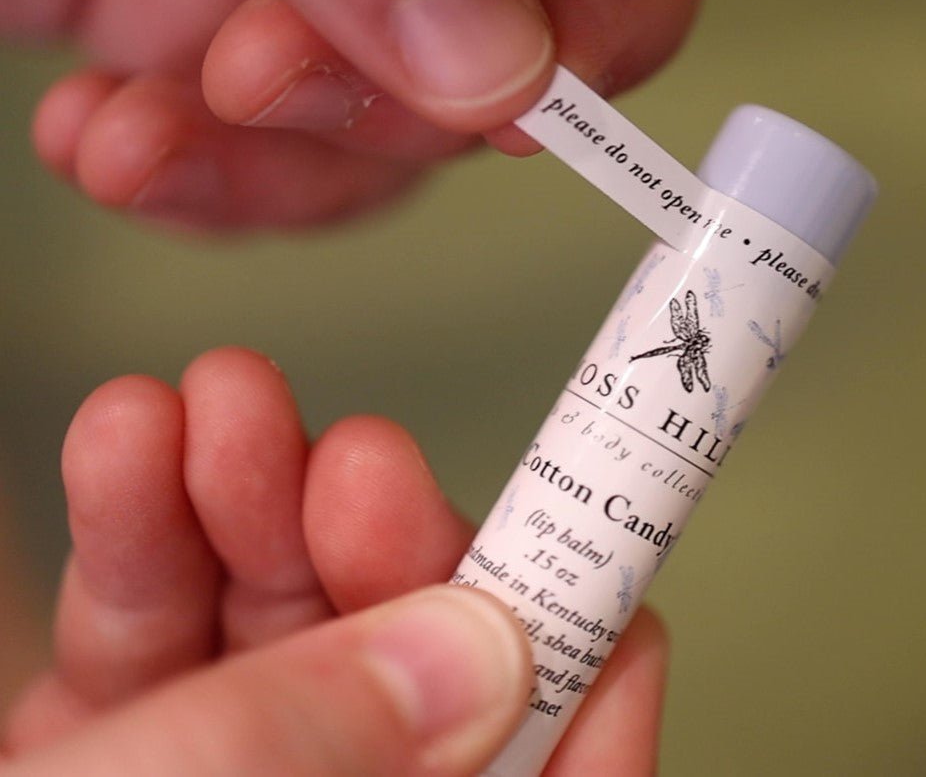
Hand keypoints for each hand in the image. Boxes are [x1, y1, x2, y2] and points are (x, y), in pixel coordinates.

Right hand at [0, 348, 667, 774]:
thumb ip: (318, 756)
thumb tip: (488, 649)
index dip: (583, 665)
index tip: (586, 537)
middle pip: (412, 685)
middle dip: (381, 552)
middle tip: (354, 458)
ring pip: (274, 643)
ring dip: (245, 511)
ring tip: (215, 407)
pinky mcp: (117, 765)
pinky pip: (150, 649)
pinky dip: (138, 543)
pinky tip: (130, 448)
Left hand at [3, 0, 711, 230]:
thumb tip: (504, 74)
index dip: (581, 39)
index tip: (466, 104)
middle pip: (502, 58)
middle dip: (373, 118)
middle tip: (247, 89)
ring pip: (382, 130)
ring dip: (265, 171)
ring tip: (131, 139)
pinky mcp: (200, 7)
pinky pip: (264, 144)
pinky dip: (194, 173)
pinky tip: (101, 139)